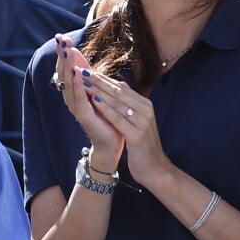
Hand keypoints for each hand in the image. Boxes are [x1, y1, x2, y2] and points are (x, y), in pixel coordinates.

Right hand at [55, 34, 123, 162]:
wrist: (112, 141)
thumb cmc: (105, 115)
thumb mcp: (97, 92)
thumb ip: (91, 78)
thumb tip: (85, 62)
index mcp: (75, 91)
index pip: (67, 68)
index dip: (64, 53)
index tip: (61, 36)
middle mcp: (72, 98)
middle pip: (64, 72)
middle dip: (62, 55)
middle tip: (60, 38)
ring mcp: (76, 107)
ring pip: (69, 83)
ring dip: (68, 66)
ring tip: (67, 51)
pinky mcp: (84, 116)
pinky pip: (79, 98)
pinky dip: (77, 84)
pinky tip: (78, 72)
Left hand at [77, 69, 171, 188]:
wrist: (155, 168)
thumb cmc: (143, 145)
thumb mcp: (139, 120)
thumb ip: (130, 102)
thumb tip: (121, 84)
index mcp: (145, 105)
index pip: (121, 88)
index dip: (104, 79)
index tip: (89, 70)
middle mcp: (146, 110)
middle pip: (119, 92)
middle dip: (99, 81)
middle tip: (84, 71)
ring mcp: (142, 122)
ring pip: (117, 103)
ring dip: (99, 91)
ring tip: (84, 82)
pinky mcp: (137, 135)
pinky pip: (118, 118)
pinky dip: (105, 108)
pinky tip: (94, 101)